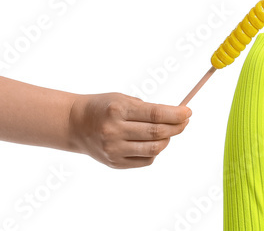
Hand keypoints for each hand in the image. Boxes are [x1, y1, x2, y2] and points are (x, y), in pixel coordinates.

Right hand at [67, 93, 190, 167]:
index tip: (188, 111)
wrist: (75, 124)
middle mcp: (114, 131)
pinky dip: (155, 151)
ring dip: (167, 139)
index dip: (176, 114)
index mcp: (118, 110)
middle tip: (184, 121)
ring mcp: (114, 149)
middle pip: (156, 132)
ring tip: (168, 131)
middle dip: (177, 126)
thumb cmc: (104, 107)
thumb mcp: (123, 99)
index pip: (155, 114)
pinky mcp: (114, 163)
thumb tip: (177, 116)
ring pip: (154, 149)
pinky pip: (145, 160)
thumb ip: (147, 108)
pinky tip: (152, 142)